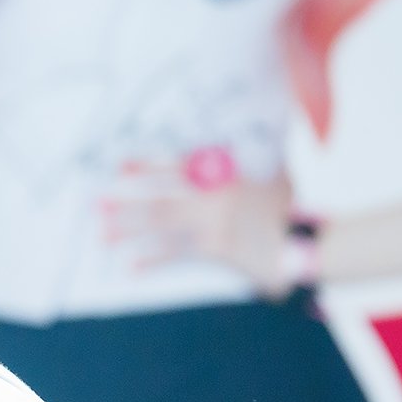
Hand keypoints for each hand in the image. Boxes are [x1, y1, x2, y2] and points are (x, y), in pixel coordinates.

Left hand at [101, 159, 298, 299]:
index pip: (178, 166)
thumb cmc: (288, 207)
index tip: (119, 166)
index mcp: (225, 173)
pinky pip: (178, 255)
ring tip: (102, 235)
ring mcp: (213, 225)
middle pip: (160, 200)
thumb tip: (236, 135)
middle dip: (126, 204)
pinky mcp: (216, 250)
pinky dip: (154, 261)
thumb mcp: (271, 170)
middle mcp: (214, 197)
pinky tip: (131, 266)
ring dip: (130, 232)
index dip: (147, 166)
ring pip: (163, 228)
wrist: (305, 243)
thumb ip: (250, 153)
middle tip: (96, 206)